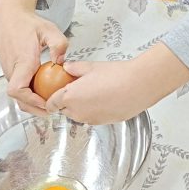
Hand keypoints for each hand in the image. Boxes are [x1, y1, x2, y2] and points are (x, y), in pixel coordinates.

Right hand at [0, 0, 68, 115]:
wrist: (10, 16)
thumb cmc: (28, 23)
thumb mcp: (49, 29)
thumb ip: (58, 44)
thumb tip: (61, 63)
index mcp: (22, 61)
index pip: (17, 89)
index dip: (31, 101)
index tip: (46, 103)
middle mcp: (12, 69)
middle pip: (18, 98)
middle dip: (34, 107)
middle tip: (52, 110)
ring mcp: (9, 70)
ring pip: (17, 94)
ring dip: (32, 101)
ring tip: (49, 102)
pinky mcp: (9, 70)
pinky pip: (17, 86)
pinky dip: (28, 93)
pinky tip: (42, 90)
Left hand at [45, 42, 188, 124]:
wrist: (138, 86)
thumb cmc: (116, 75)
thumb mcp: (91, 66)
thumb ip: (74, 68)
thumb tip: (67, 68)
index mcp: (70, 97)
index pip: (51, 104)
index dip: (50, 100)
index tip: (51, 96)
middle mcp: (78, 112)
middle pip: (65, 110)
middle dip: (67, 101)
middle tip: (76, 88)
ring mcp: (91, 119)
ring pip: (79, 114)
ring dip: (80, 106)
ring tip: (93, 91)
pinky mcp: (103, 123)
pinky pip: (92, 117)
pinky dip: (93, 109)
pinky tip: (104, 97)